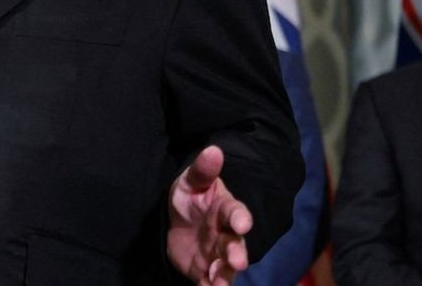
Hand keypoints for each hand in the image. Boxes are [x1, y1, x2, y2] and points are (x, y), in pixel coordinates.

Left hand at [167, 145, 252, 285]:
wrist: (179, 219)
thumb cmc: (190, 196)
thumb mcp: (191, 180)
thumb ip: (203, 170)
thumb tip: (213, 150)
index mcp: (225, 210)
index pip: (237, 213)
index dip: (240, 218)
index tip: (242, 224)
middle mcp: (226, 235)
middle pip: (235, 245)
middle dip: (237, 253)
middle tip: (237, 261)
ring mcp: (216, 255)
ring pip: (225, 268)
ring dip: (224, 276)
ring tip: (219, 284)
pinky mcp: (204, 271)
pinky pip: (208, 281)